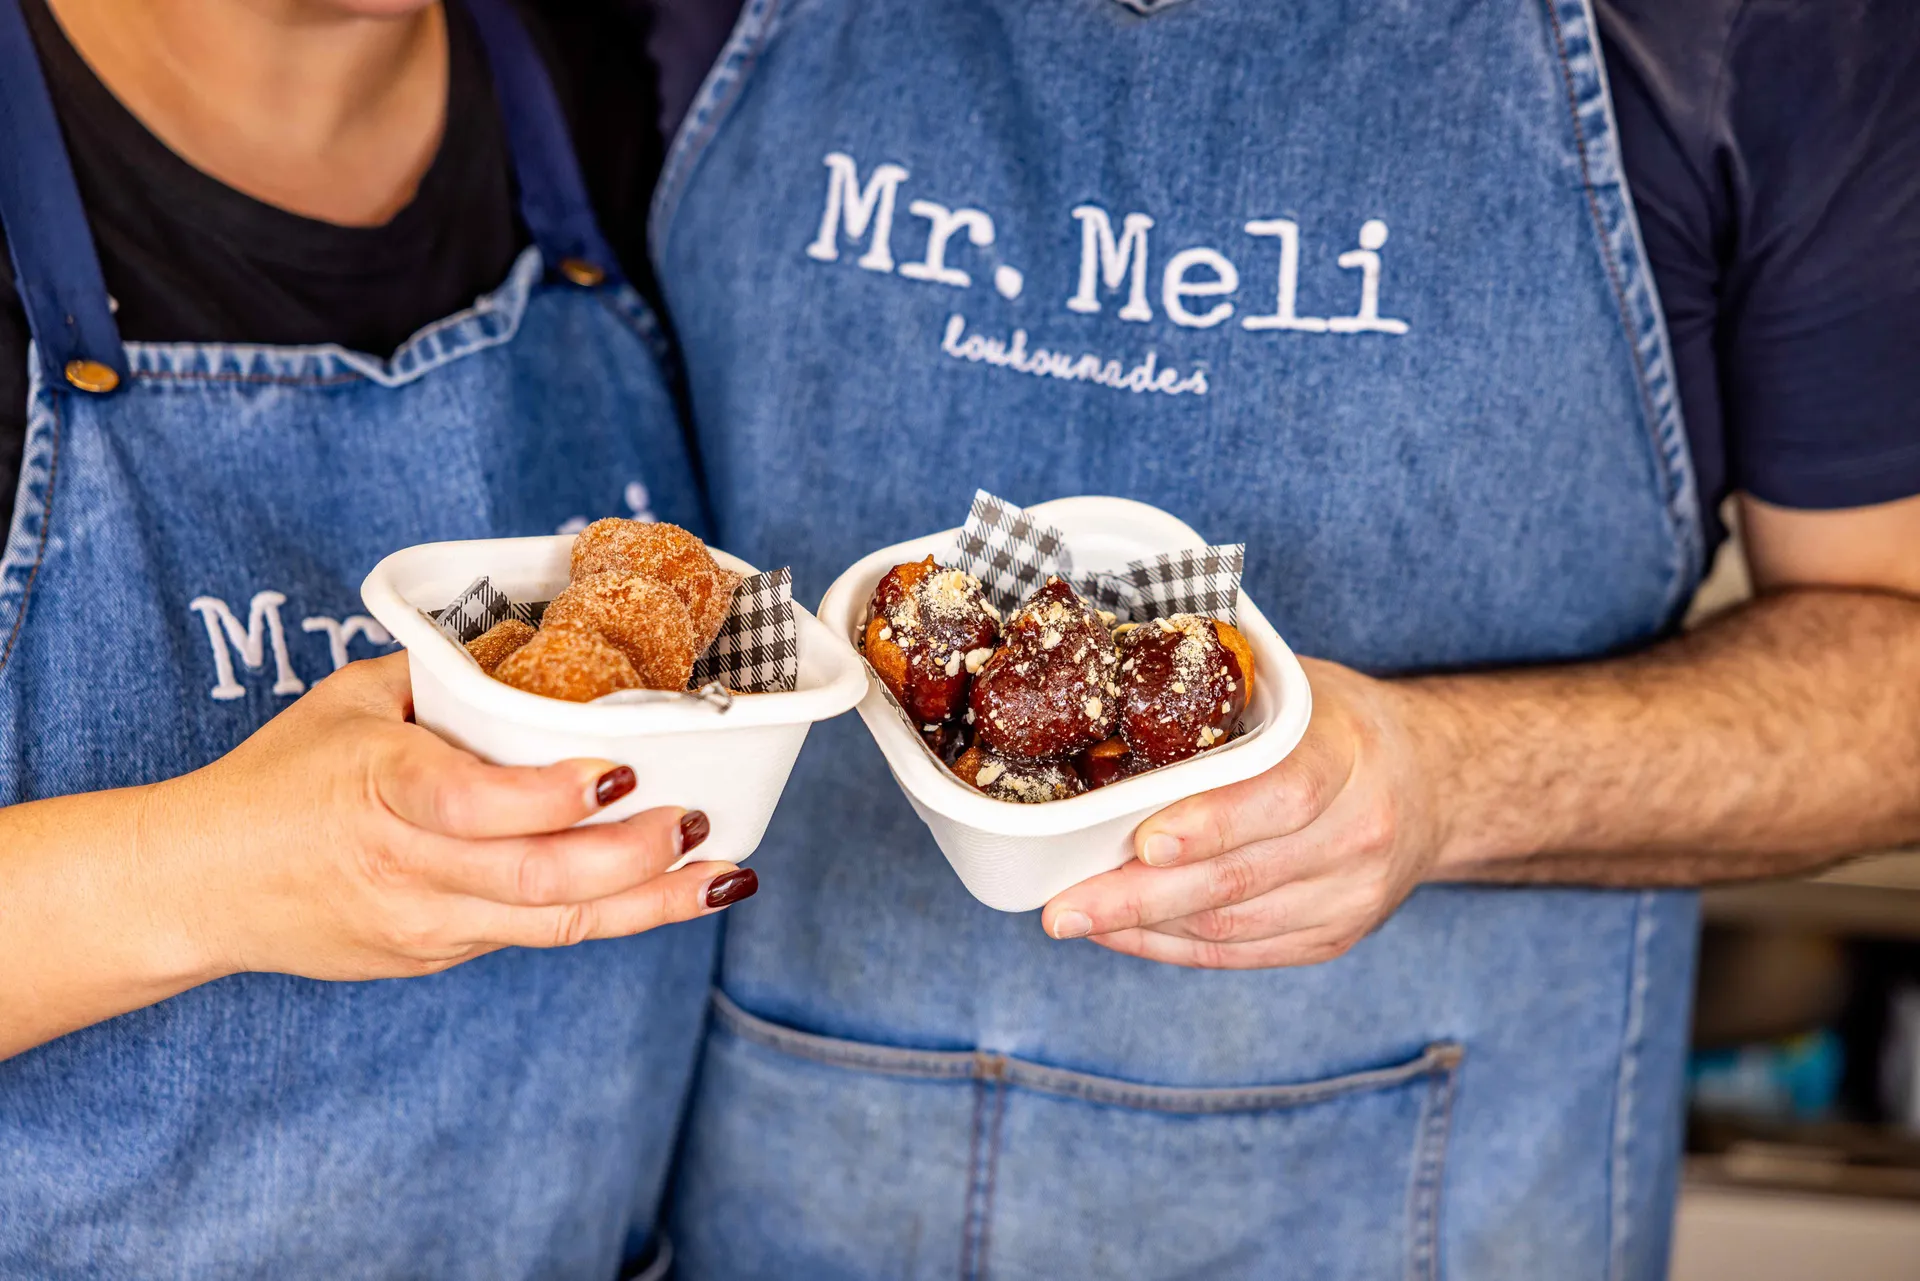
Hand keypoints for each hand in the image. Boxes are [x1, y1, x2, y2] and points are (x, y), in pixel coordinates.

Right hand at [148, 652, 750, 983]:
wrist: (198, 887)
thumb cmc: (278, 780)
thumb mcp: (348, 704)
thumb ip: (438, 679)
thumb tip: (533, 645)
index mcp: (379, 790)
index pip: (472, 804)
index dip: (553, 795)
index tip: (621, 768)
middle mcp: (407, 868)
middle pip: (535, 878)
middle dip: (632, 855)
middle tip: (698, 820)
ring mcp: (425, 924)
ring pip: (552, 924)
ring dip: (649, 902)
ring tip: (723, 876)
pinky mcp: (439, 955)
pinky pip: (535, 935)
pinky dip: (609, 916)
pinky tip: (670, 894)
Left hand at [1040, 658, 1448, 967]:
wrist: (1431, 784)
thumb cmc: (1339, 726)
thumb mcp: (1298, 690)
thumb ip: (1222, 706)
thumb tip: (1103, 710)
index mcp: (1349, 754)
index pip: (1283, 795)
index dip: (1212, 823)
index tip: (1144, 843)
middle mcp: (1360, 832)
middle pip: (1242, 876)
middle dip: (1140, 897)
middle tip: (1064, 907)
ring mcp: (1351, 895)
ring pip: (1232, 926)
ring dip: (1143, 927)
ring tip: (1075, 916)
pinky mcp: (1333, 938)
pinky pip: (1239, 954)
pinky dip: (1170, 948)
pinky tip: (1121, 932)